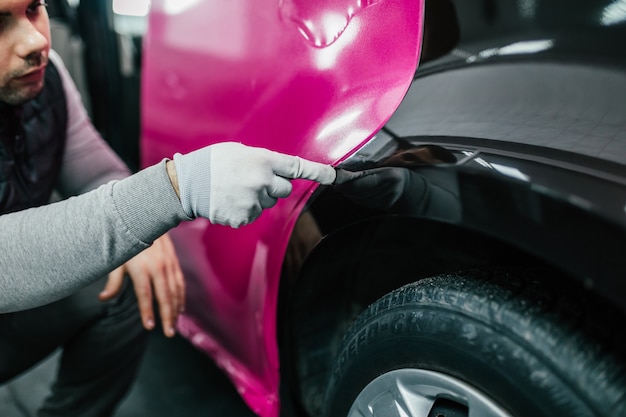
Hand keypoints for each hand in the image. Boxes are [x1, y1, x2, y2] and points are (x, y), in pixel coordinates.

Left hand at [99, 233, 184, 337]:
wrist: (147, 217)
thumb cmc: (127, 240)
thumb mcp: (117, 259)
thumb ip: (113, 281)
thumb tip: (103, 299)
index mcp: (141, 267)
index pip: (145, 294)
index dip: (147, 311)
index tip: (149, 326)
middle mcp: (157, 267)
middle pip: (164, 296)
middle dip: (167, 316)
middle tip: (168, 334)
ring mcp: (168, 265)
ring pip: (175, 291)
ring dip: (176, 310)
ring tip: (173, 326)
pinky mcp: (174, 263)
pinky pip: (180, 284)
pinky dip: (181, 298)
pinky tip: (179, 310)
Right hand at [173, 142, 335, 226]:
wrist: (186, 184)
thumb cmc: (212, 163)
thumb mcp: (239, 152)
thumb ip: (262, 161)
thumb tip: (276, 171)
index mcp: (263, 161)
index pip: (297, 167)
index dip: (318, 172)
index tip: (333, 176)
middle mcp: (262, 181)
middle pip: (284, 189)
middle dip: (273, 186)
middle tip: (250, 180)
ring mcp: (254, 201)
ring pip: (267, 203)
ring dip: (256, 198)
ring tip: (234, 190)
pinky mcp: (244, 217)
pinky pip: (253, 215)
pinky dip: (244, 210)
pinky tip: (229, 201)